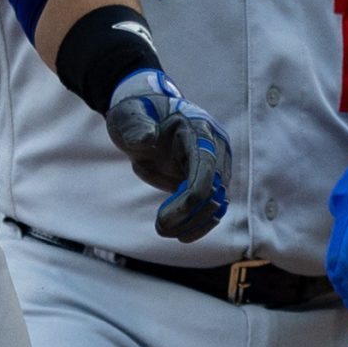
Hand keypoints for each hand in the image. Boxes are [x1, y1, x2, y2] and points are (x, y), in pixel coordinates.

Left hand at [104, 67, 229, 241]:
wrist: (147, 115)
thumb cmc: (138, 113)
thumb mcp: (129, 115)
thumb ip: (136, 126)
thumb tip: (146, 139)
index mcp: (198, 128)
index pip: (206, 166)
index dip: (191, 197)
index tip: (165, 218)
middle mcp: (215, 147)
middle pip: (215, 189)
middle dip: (190, 214)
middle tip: (160, 228)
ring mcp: (215, 164)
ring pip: (218, 202)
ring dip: (196, 223)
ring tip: (166, 232)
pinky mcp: (209, 178)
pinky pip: (212, 206)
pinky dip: (200, 223)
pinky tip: (181, 233)